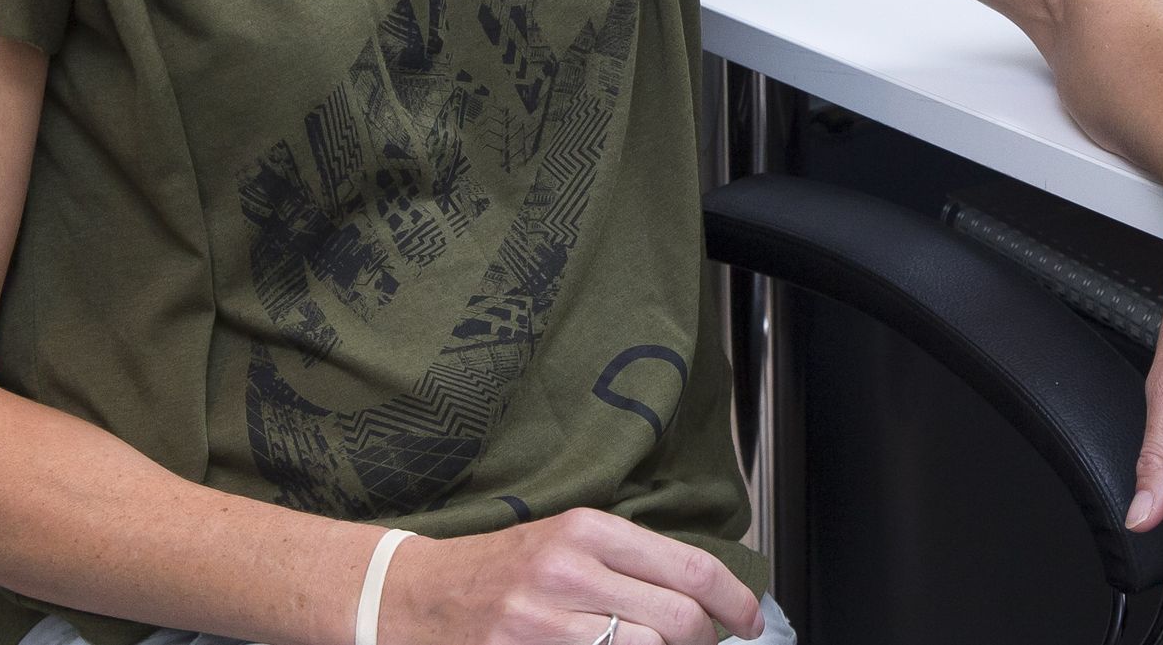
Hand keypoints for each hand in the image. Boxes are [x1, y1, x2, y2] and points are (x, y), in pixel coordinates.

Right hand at [382, 509, 764, 644]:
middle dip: (705, 643)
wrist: (412, 598)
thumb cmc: (496, 572)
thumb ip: (629, 562)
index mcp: (588, 529)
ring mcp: (545, 621)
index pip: (690, 570)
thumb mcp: (564, 543)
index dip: (735, 603)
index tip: (750, 622)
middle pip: (680, 620)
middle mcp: (569, 570)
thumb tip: (702, 597)